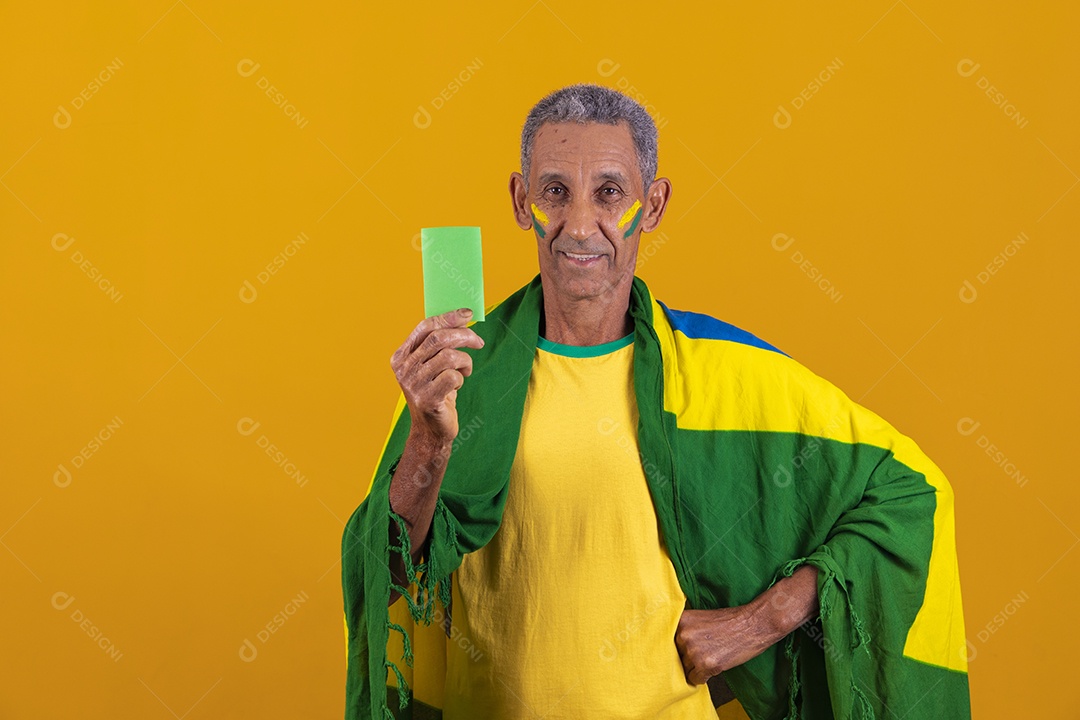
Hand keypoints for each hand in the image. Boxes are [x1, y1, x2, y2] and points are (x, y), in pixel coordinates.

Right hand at [390, 308, 483, 443]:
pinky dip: (461, 378)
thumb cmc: (435, 392)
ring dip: (464, 361)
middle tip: (478, 342)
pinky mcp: (427, 399)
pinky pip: (453, 377)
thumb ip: (439, 344)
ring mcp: (414, 385)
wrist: (430, 430)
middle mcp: (404, 369)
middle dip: (464, 336)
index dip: (448, 317)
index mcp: (401, 356)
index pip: (425, 327)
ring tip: (465, 370)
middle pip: (439, 339)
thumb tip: (462, 318)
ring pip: (449, 357)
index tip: (468, 314)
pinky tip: (457, 385)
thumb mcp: (431, 365)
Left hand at [675, 605, 777, 684]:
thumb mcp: (700, 618)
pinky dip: (704, 676)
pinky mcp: (706, 665)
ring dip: (696, 667)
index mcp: (680, 621)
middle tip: (705, 650)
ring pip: (685, 668)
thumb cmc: (730, 621)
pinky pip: (695, 679)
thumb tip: (668, 646)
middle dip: (688, 657)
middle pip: (676, 656)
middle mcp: (684, 635)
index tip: (683, 648)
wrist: (753, 624)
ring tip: (713, 654)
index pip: (667, 641)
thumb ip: (684, 629)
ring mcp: (694, 651)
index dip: (678, 646)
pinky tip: (715, 663)